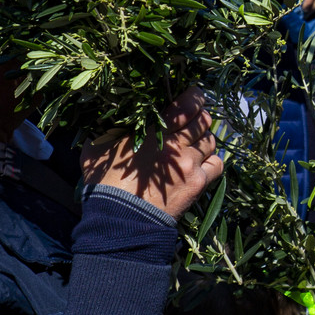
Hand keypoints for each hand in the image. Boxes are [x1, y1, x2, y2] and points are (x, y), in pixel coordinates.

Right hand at [79, 88, 223, 218]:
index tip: (193, 95)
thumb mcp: (97, 151)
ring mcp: (190, 164)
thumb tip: (100, 124)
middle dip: (200, 116)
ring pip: (210, 140)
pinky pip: (217, 164)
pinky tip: (203, 161)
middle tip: (193, 119)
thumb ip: (104, 133)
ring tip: (195, 141)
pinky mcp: (198, 183)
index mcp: (155, 131)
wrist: (120, 219)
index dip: (194, 97)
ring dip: (204, 138)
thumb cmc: (105, 184)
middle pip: (203, 120)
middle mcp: (178, 144)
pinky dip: (212, 160)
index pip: (187, 105)